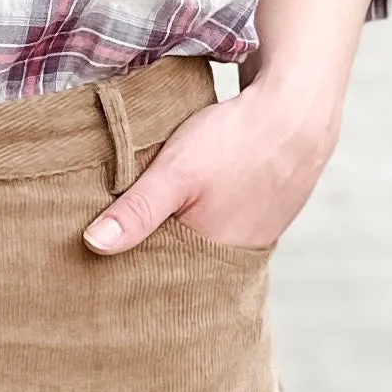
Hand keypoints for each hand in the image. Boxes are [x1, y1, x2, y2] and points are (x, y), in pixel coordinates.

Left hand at [82, 77, 339, 256]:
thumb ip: (136, 211)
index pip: (162, 281)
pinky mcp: (269, 212)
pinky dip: (209, 214)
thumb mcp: (176, 172)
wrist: (298, 110)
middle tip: (124, 235)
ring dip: (185, 231)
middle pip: (184, 262)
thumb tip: (93, 246)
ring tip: (161, 215)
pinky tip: (200, 196)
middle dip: (157, 252)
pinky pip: (229, 224)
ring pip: (207, 241)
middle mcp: (239, 257)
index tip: (105, 261)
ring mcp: (259, 235)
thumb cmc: (237, 140)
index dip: (134, 269)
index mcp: (213, 258)